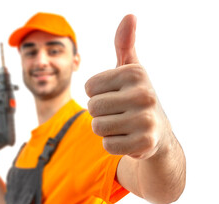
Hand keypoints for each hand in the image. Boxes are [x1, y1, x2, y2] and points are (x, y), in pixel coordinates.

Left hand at [85, 14, 169, 159]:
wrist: (158, 133)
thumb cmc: (136, 97)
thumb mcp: (131, 70)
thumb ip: (125, 44)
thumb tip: (129, 15)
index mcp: (135, 73)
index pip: (89, 87)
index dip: (97, 94)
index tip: (115, 96)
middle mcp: (144, 94)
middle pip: (92, 107)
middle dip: (100, 113)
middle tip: (119, 113)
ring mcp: (146, 120)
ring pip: (97, 127)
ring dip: (105, 129)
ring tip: (123, 125)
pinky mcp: (144, 144)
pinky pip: (107, 145)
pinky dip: (113, 144)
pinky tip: (128, 139)